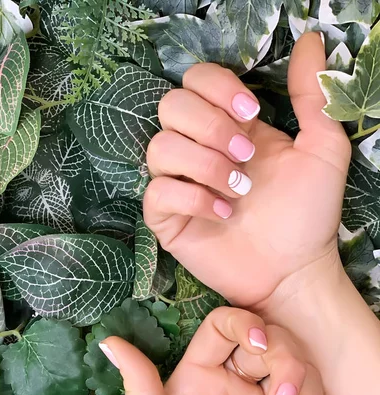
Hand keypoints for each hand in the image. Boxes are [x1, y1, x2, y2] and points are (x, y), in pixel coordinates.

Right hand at [144, 32, 350, 306]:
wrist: (294, 270)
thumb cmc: (307, 213)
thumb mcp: (322, 148)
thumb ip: (312, 94)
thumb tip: (310, 39)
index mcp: (228, 127)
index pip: (195, 82)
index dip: (216, 88)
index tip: (251, 113)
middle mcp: (197, 150)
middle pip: (169, 107)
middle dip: (209, 127)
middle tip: (246, 156)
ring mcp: (178, 184)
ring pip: (158, 148)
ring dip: (203, 165)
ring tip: (238, 190)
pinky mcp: (166, 218)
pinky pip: (157, 193)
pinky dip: (192, 199)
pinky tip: (223, 214)